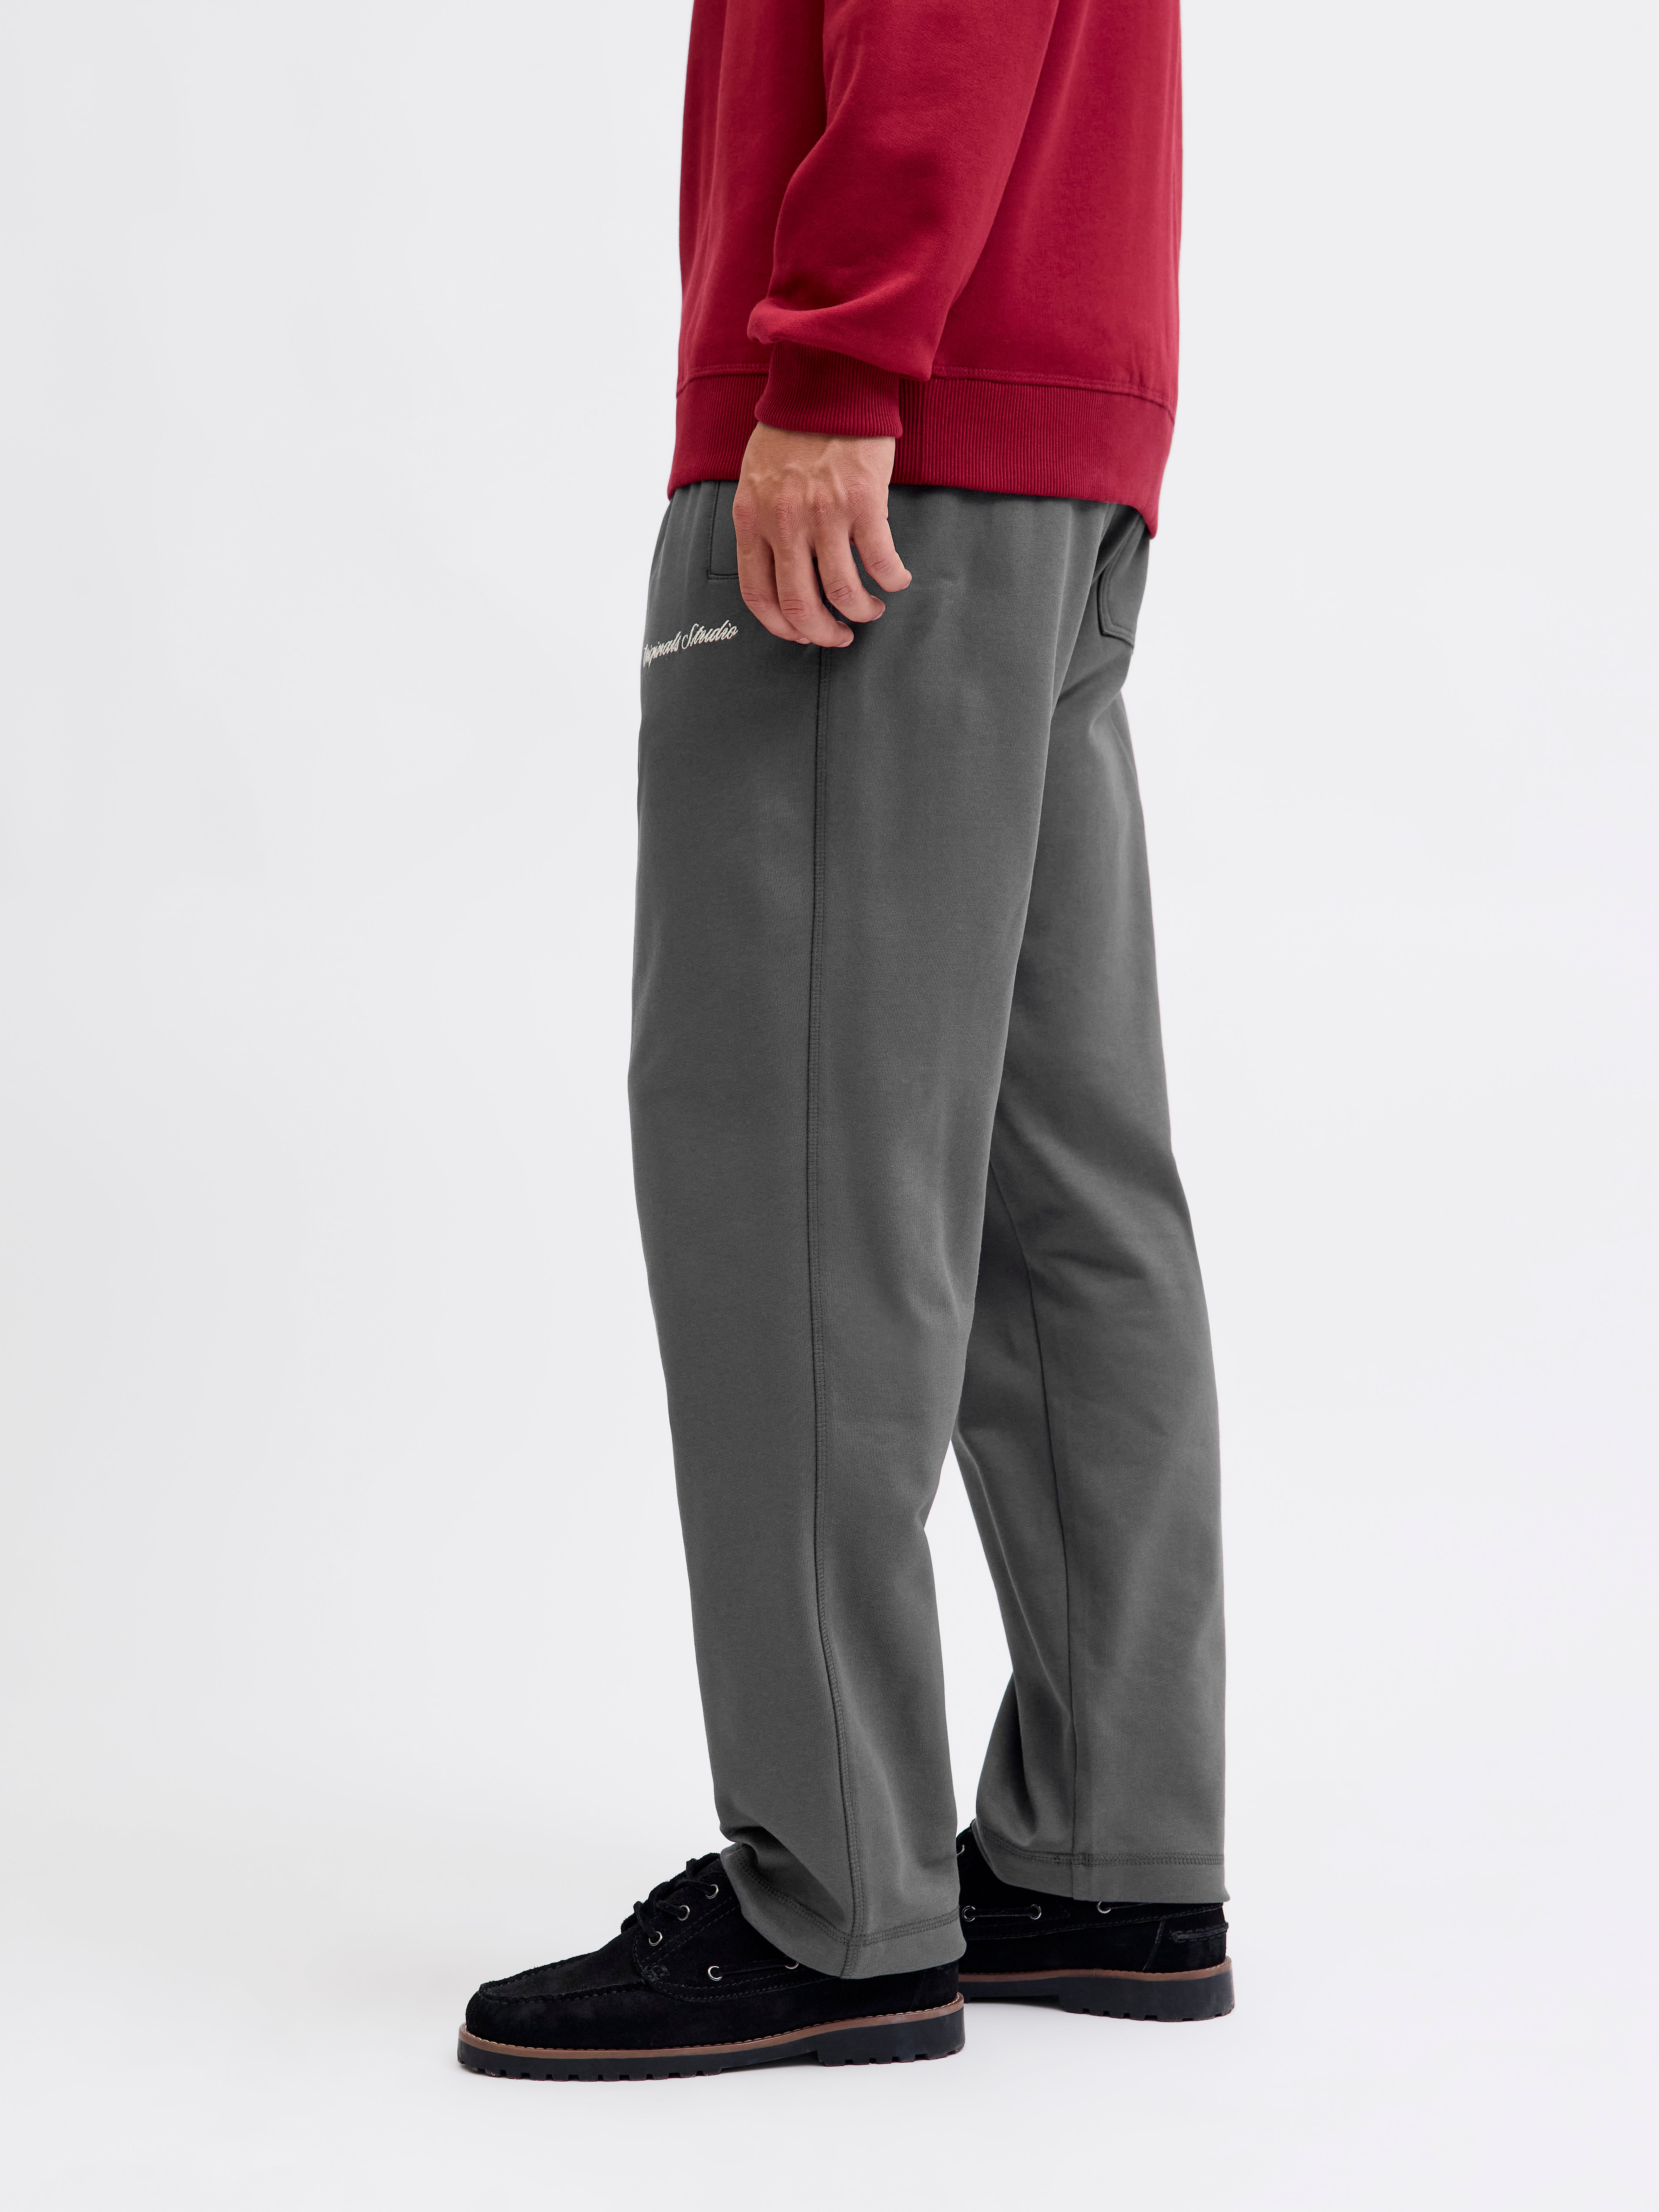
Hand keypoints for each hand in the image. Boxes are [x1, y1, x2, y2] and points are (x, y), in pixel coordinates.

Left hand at [733, 425, 911, 647]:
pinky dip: (892, 579)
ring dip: (861, 612)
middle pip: (800, 605)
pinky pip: (880, 561)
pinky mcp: (863, 502)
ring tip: (871, 609)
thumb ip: (763, 524)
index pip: (758, 594)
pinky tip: (897, 580)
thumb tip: (782, 573)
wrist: (827, 381)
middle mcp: (784, 522)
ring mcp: (824, 513)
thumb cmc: (793, 430)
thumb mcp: (756, 479)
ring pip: (842, 592)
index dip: (781, 626)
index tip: (800, 635)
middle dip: (822, 633)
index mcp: (752, 518)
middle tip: (839, 637)